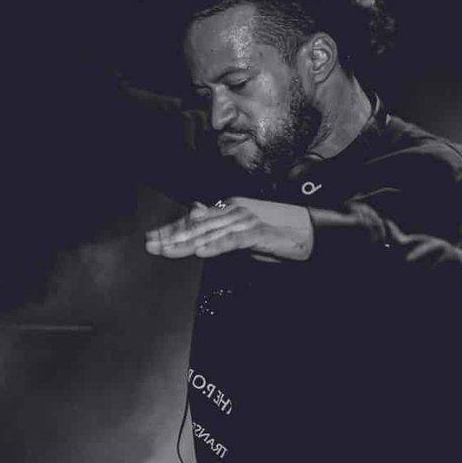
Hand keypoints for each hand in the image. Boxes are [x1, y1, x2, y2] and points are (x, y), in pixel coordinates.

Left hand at [145, 197, 313, 261]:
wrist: (311, 231)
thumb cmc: (276, 232)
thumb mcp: (243, 230)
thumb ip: (220, 226)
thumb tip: (196, 213)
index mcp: (228, 209)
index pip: (195, 220)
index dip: (173, 230)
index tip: (153, 238)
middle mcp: (234, 211)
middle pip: (197, 226)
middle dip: (172, 236)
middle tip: (150, 245)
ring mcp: (246, 221)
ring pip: (210, 233)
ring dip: (187, 243)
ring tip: (167, 250)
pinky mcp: (259, 233)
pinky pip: (233, 241)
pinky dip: (216, 246)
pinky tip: (201, 253)